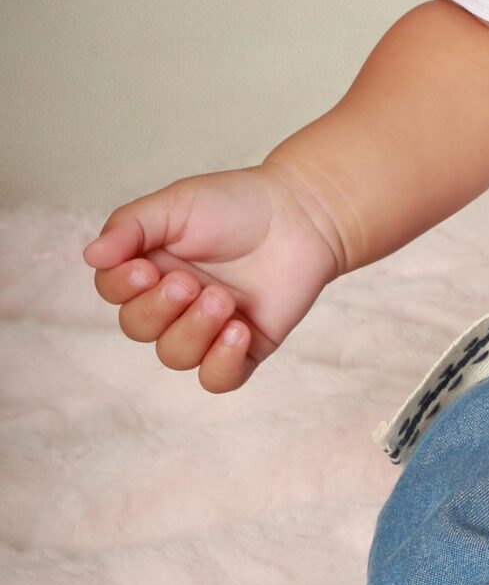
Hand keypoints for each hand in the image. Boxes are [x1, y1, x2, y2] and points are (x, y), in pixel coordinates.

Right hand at [81, 162, 344, 392]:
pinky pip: (217, 379)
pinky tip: (238, 331)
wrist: (302, 215)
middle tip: (190, 282)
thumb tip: (90, 256)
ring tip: (224, 299)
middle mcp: (174, 302)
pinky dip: (221, 363)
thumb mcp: (176, 204)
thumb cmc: (237, 204)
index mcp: (151, 266)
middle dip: (160, 309)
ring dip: (193, 330)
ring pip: (175, 356)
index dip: (122, 289)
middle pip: (138, 329)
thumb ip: (131, 227)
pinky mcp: (244, 347)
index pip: (114, 292)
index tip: (146, 269)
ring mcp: (209, 327)